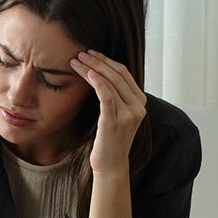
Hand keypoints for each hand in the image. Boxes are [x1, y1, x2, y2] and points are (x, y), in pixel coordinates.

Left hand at [71, 50, 147, 175]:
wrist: (110, 165)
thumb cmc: (109, 139)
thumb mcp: (117, 114)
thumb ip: (116, 96)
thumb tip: (101, 73)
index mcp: (141, 102)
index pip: (124, 73)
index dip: (106, 60)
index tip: (91, 52)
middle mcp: (138, 106)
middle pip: (117, 74)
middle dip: (97, 60)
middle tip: (80, 52)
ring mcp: (128, 114)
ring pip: (110, 82)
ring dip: (91, 68)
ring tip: (76, 61)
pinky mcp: (115, 121)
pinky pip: (107, 95)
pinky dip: (97, 81)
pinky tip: (87, 73)